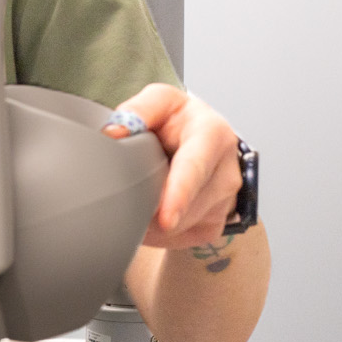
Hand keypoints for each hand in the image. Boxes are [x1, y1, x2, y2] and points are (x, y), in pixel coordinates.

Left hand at [104, 83, 242, 250]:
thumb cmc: (178, 120)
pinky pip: (181, 239)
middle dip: (152, 211)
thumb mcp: (160, 101)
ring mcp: (226, 200)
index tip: (166, 218)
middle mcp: (227, 170)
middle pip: (185, 206)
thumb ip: (138, 110)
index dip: (179, 195)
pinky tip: (153, 212)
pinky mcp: (217, 222)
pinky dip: (160, 234)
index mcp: (213, 135)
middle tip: (126, 200)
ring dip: (153, 223)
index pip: (194, 169)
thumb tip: (114, 133)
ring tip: (139, 198)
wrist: (202, 141)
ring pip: (181, 227)